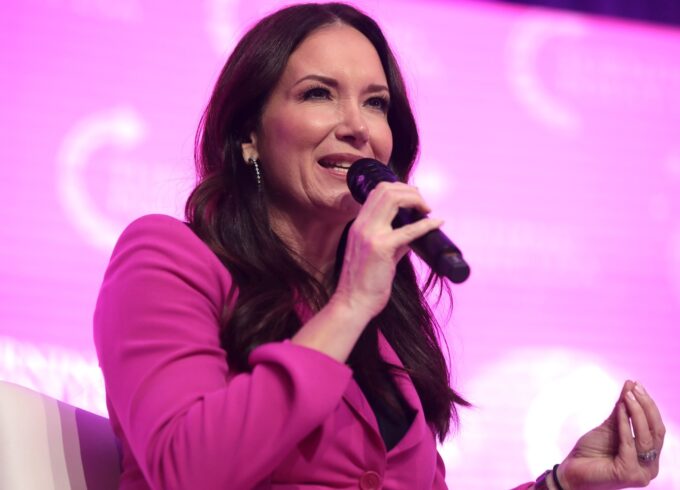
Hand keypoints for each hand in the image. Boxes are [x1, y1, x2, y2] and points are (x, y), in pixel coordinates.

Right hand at [332, 181, 442, 320]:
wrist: (352, 302)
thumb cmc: (363, 282)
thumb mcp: (377, 255)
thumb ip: (395, 240)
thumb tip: (414, 231)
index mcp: (359, 225)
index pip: (377, 192)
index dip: (399, 188)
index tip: (414, 197)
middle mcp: (362, 225)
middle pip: (386, 190)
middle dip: (410, 191)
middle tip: (424, 203)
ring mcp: (370, 234)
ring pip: (394, 199)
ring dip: (416, 200)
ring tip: (428, 209)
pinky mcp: (381, 248)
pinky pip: (408, 230)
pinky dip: (426, 224)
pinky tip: (437, 223)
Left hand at [557, 380, 664, 488]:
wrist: (571, 470)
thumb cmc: (591, 451)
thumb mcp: (610, 426)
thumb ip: (622, 409)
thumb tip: (631, 384)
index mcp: (649, 456)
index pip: (656, 428)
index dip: (649, 406)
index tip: (637, 384)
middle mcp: (650, 467)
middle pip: (656, 432)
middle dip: (646, 406)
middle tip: (635, 387)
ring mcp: (641, 472)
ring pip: (646, 437)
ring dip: (637, 412)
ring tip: (627, 394)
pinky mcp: (629, 473)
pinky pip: (629, 443)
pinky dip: (625, 424)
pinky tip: (620, 409)